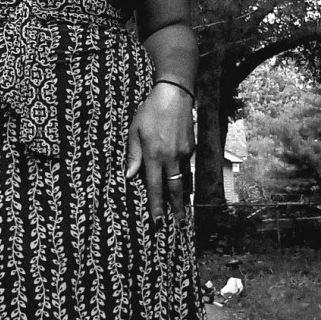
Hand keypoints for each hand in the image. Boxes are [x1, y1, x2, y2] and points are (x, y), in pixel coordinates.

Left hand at [125, 83, 194, 225]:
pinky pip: (187, 166)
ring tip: (183, 209)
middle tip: (178, 224)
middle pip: (175, 190)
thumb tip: (129, 176)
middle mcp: (171, 158)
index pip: (155, 187)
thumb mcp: (135, 131)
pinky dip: (185, 177)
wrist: (174, 95)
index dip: (156, 206)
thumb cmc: (150, 111)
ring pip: (184, 180)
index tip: (158, 222)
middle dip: (176, 209)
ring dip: (183, 196)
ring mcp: (183, 153)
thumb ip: (133, 155)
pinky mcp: (191, 147)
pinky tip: (183, 182)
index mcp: (154, 156)